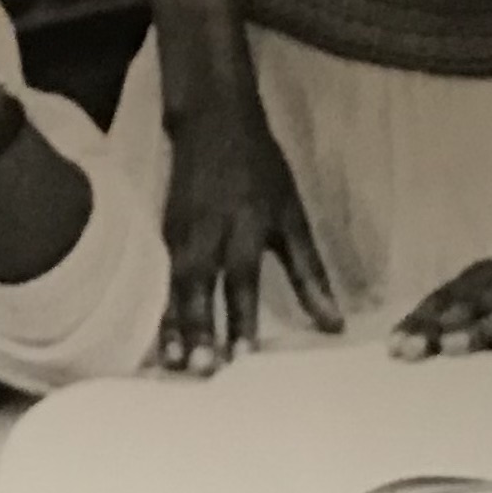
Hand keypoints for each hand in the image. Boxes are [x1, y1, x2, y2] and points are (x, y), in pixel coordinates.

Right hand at [157, 87, 340, 372]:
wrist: (212, 122)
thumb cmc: (262, 172)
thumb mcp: (293, 214)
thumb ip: (309, 272)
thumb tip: (334, 323)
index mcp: (245, 225)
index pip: (242, 278)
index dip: (241, 317)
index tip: (242, 357)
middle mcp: (208, 232)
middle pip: (200, 285)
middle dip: (199, 328)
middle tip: (202, 370)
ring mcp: (178, 233)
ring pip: (173, 285)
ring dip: (172, 327)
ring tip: (173, 366)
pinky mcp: (161, 235)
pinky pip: (158, 280)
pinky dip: (157, 312)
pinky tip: (158, 344)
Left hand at [391, 228, 491, 362]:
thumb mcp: (481, 289)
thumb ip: (444, 316)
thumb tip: (394, 347)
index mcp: (474, 286)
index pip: (440, 304)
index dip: (417, 324)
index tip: (392, 348)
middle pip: (463, 312)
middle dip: (437, 331)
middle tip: (411, 350)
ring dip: (476, 332)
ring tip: (452, 346)